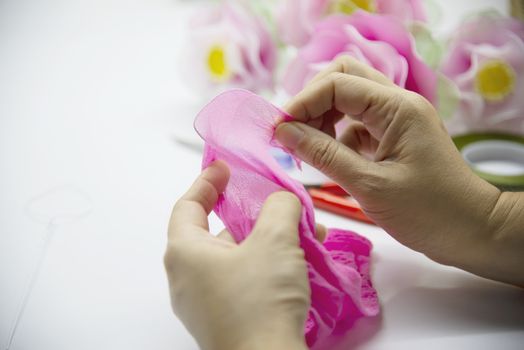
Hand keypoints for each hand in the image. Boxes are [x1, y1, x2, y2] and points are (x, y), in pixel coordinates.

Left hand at [164, 161, 309, 349]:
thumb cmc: (260, 300)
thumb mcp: (274, 240)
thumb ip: (278, 207)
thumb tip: (281, 201)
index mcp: (185, 252)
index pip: (188, 205)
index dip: (207, 181)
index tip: (225, 167)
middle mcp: (187, 277)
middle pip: (216, 231)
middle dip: (251, 215)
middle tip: (273, 202)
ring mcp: (204, 302)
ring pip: (235, 257)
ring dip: (267, 242)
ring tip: (303, 234)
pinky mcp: (224, 319)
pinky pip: (242, 280)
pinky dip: (266, 265)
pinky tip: (298, 264)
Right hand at [275, 56, 523, 285]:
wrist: (469, 231)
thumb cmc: (427, 212)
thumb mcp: (369, 184)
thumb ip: (323, 154)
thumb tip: (283, 132)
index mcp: (396, 107)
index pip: (337, 83)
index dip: (302, 103)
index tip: (278, 131)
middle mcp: (397, 104)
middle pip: (343, 78)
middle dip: (312, 102)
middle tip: (293, 134)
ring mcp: (396, 119)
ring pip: (348, 100)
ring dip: (322, 118)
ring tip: (306, 149)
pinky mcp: (393, 137)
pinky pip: (356, 124)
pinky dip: (336, 137)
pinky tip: (330, 160)